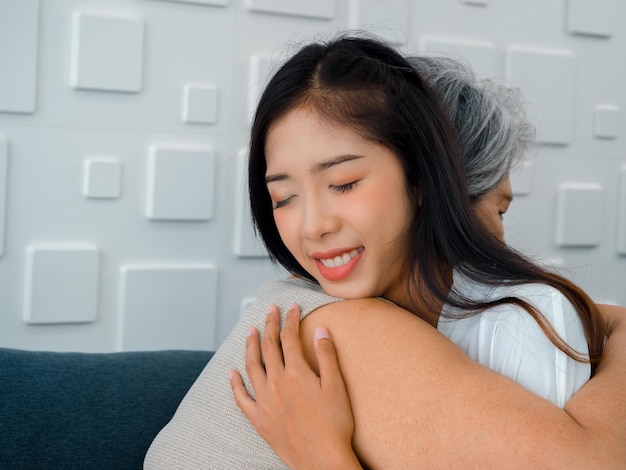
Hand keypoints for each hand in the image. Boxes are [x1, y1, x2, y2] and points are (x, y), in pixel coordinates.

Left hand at [229, 304, 361, 469]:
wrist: (322, 460)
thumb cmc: (334, 424)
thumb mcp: (337, 386)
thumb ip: (327, 355)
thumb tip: (321, 330)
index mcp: (296, 373)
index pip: (289, 338)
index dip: (290, 320)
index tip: (292, 308)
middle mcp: (276, 384)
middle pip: (269, 347)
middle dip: (270, 325)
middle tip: (270, 310)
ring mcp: (265, 402)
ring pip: (252, 367)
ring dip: (250, 346)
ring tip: (250, 331)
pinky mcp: (259, 420)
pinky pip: (241, 398)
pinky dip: (234, 384)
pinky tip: (231, 373)